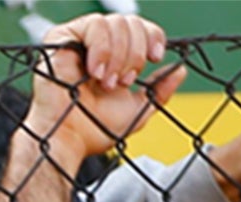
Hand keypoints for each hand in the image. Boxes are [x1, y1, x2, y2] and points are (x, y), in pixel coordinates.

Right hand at [28, 14, 182, 165]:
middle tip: (123, 82)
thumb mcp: (137, 110)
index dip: (152, 36)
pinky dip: (102, 48)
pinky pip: (93, 25)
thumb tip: (180, 70)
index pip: (139, 27)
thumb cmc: (93, 130)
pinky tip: (95, 72)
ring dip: (118, 54)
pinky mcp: (60, 39)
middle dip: (134, 52)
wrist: (69, 141)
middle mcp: (95, 45)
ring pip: (114, 22)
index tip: (155, 57)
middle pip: (130, 22)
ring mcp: (77, 40)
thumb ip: (159, 91)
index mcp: (113, 57)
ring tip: (106, 81)